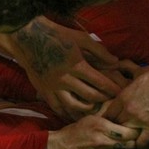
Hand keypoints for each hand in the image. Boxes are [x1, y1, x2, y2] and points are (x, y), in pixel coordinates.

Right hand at [14, 18, 129, 119]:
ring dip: (86, 110)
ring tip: (95, 109)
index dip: (112, 89)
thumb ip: (99, 51)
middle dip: (103, 100)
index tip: (120, 92)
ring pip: (73, 106)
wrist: (28, 37)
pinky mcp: (43, 91)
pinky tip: (75, 114)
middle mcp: (65, 78)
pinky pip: (57, 108)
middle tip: (111, 101)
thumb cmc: (57, 35)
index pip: (99, 82)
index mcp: (76, 65)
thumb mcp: (81, 38)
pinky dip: (67, 113)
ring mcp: (52, 87)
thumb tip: (116, 62)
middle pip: (89, 96)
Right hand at [46, 115, 139, 148]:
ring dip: (124, 148)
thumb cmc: (76, 130)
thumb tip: (125, 120)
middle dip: (133, 141)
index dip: (135, 131)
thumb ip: (108, 120)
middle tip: (131, 136)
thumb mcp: (91, 118)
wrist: (60, 148)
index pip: (129, 132)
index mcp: (102, 127)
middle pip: (130, 145)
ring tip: (119, 142)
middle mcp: (103, 142)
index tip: (134, 128)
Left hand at [103, 63, 148, 147]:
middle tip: (118, 133)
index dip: (108, 119)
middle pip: (113, 126)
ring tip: (128, 140)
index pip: (107, 114)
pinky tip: (140, 142)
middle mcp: (128, 110)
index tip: (111, 122)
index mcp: (123, 96)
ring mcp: (140, 120)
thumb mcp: (140, 72)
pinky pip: (140, 143)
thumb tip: (120, 65)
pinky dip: (139, 144)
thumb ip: (128, 72)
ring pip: (124, 136)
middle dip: (115, 130)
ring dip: (126, 139)